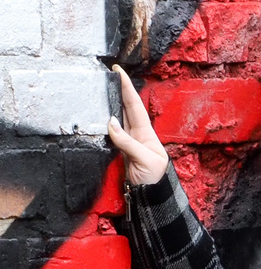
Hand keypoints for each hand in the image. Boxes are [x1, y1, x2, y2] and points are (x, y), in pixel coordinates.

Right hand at [107, 66, 168, 185]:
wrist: (152, 197)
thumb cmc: (154, 178)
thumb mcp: (145, 160)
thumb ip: (128, 142)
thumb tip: (110, 123)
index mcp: (146, 133)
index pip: (135, 105)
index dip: (127, 88)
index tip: (118, 71)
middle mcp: (137, 134)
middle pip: (125, 108)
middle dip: (117, 90)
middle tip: (105, 75)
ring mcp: (128, 141)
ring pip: (116, 118)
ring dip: (108, 104)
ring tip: (99, 89)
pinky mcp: (119, 151)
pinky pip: (110, 132)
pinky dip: (102, 122)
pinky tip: (96, 115)